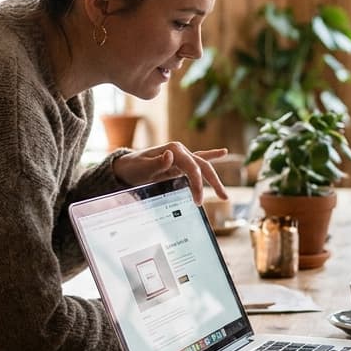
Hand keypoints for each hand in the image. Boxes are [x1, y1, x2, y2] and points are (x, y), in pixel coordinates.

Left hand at [112, 142, 228, 204]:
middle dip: (214, 182)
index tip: (198, 200)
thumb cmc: (133, 168)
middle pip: (202, 166)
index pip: (192, 168)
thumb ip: (157, 162)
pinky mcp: (180, 165)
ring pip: (203, 166)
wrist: (125, 168)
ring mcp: (181, 158)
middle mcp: (180, 151)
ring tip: (225, 194)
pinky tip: (224, 152)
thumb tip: (171, 155)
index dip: (198, 183)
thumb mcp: (142, 168)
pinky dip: (211, 156)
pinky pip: (197, 162)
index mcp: (174, 149)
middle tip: (224, 197)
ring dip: (214, 179)